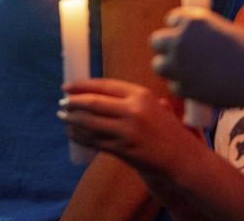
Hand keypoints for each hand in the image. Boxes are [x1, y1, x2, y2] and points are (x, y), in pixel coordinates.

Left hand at [59, 78, 198, 176]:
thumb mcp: (153, 106)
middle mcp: (133, 110)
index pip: (104, 85)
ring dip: (72, 119)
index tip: (67, 87)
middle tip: (61, 103)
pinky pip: (95, 141)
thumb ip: (129, 99)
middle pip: (93, 103)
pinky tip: (73, 133)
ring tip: (62, 117)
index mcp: (140, 94)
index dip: (82, 85)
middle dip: (73, 103)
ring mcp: (128, 131)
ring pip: (90, 122)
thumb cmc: (167, 131)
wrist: (183, 159)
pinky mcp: (124, 150)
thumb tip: (94, 93)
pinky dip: (80, 136)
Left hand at [150, 7, 243, 106]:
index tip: (187, 36)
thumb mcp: (224, 30)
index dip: (179, 28)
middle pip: (155, 41)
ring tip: (187, 73)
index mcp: (192, 20)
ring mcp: (179, 64)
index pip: (171, 19)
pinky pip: (174, 87)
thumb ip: (203, 34)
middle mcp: (180, 39)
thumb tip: (192, 42)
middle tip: (180, 55)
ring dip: (169, 68)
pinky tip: (201, 87)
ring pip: (158, 65)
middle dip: (166, 47)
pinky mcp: (184, 87)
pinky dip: (184, 88)